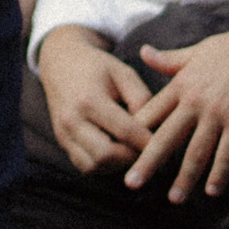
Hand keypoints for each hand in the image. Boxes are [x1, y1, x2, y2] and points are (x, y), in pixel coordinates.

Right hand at [33, 28, 153, 173]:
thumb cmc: (97, 67)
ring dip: (117, 164)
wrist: (60, 63)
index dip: (150, 142)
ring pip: (94, 165)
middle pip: (106, 155)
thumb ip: (142, 99)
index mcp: (89, 100)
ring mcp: (63, 133)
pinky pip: (85, 165)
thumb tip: (154, 130)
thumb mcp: (124, 73)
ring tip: (133, 150)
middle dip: (131, 158)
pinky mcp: (62, 141)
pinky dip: (104, 165)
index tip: (168, 144)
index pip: (125, 132)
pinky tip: (117, 151)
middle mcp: (71, 120)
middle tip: (149, 150)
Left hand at [123, 10, 228, 201]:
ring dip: (184, 178)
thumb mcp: (195, 51)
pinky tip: (213, 191)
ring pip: (196, 152)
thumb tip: (142, 52)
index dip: (135, 134)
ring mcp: (217, 113)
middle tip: (131, 184)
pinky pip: (228, 152)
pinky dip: (220, 173)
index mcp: (180, 85)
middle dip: (148, 164)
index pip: (150, 114)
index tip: (121, 151)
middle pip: (165, 138)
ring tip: (174, 199)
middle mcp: (194, 102)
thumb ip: (168, 59)